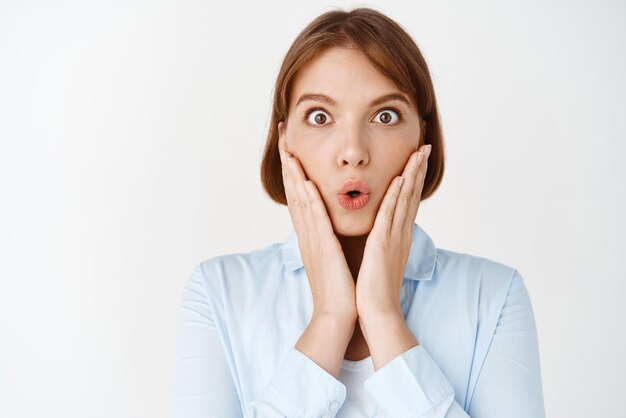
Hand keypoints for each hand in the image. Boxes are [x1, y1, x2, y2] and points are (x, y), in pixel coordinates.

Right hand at [278, 140, 356, 320]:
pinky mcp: (324, 248)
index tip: (289, 150)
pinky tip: (305, 181)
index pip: (299, 197)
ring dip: (294, 175)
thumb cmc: (339, 287)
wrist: (337, 315)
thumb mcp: (331, 256)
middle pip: (293, 193)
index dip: (292, 172)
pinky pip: (316, 219)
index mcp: (311, 235)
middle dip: (288, 165)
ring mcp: (313, 240)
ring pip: (301, 201)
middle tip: (282, 139)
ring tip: (287, 151)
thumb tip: (329, 225)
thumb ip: (328, 237)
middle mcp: (307, 234)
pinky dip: (309, 199)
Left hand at [355, 144, 431, 319]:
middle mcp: (400, 234)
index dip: (413, 180)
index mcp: (397, 238)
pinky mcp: (383, 244)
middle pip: (411, 196)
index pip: (407, 203)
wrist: (377, 314)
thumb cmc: (375, 291)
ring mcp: (394, 238)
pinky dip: (396, 195)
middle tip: (424, 148)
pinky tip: (400, 178)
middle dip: (418, 170)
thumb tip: (379, 237)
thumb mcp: (380, 262)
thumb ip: (382, 245)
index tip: (416, 161)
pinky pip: (391, 214)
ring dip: (412, 174)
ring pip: (405, 200)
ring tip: (418, 153)